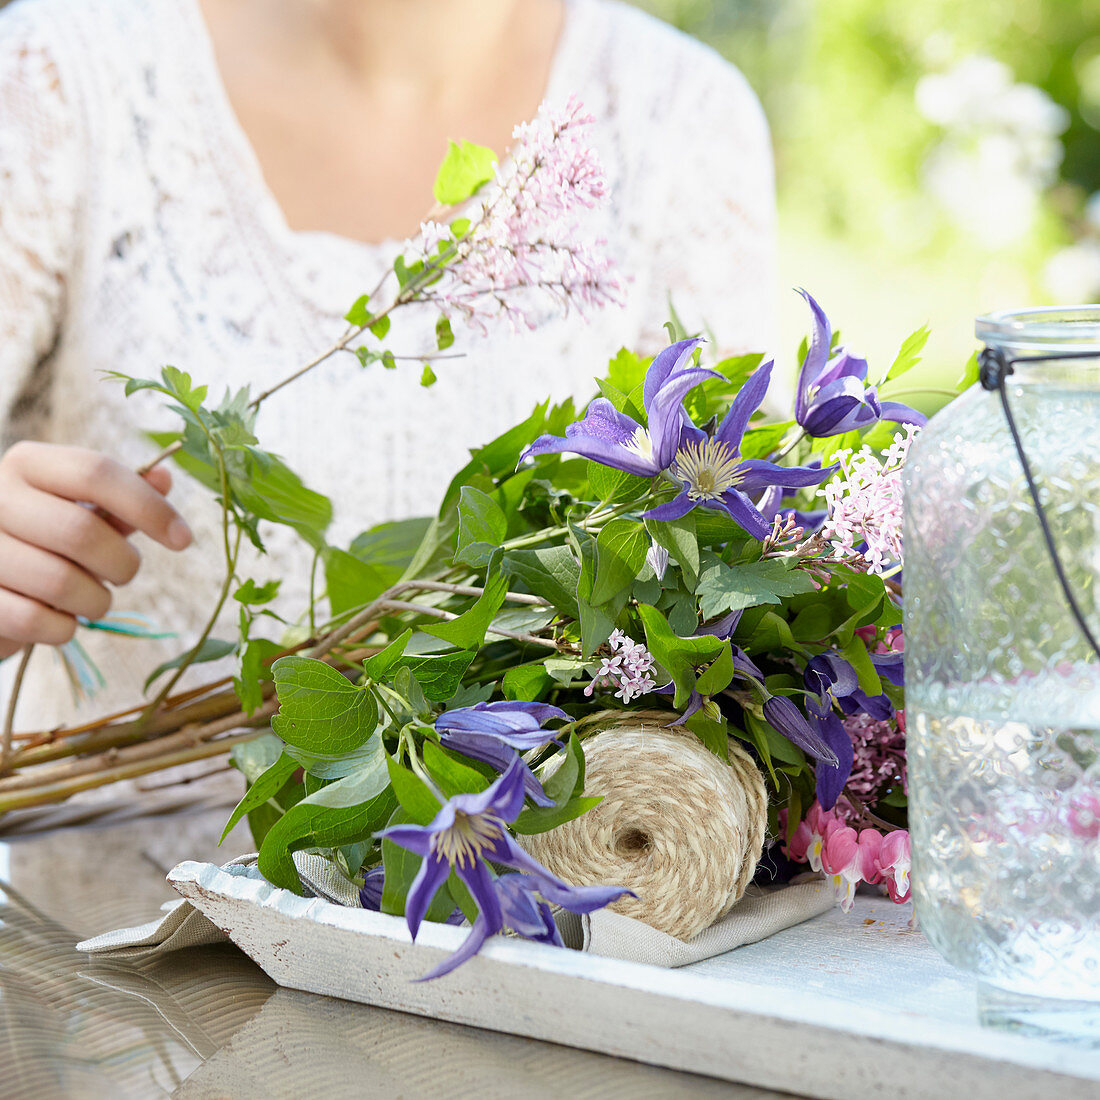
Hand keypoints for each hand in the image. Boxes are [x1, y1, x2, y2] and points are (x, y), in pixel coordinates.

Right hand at [0, 442, 191, 658]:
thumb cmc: (42, 540)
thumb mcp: (78, 510)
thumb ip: (119, 499)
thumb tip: (163, 478)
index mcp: (27, 465)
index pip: (97, 473)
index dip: (149, 507)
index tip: (183, 539)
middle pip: (81, 531)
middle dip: (121, 564)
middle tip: (124, 574)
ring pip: (60, 582)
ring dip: (95, 601)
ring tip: (91, 598)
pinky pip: (34, 619)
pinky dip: (64, 628)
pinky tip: (62, 619)